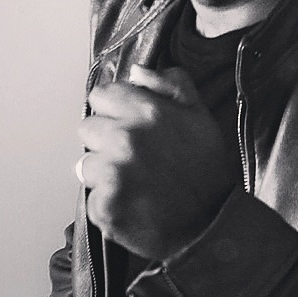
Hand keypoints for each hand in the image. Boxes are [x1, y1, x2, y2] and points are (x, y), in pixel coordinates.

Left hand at [77, 65, 233, 259]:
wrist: (211, 225)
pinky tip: (132, 200)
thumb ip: (170, 83)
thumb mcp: (199, 114)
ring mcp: (113, 173)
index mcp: (147, 111)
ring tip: (134, 180)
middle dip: (106, 139)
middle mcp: (125, 138)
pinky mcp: (104, 205)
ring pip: (86, 163)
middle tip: (133, 154)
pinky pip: (91, 195)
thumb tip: (136, 71)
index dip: (114, 108)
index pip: (101, 95)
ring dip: (104, 171)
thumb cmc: (206, 168)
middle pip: (88, 128)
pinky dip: (107, 199)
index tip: (126, 121)